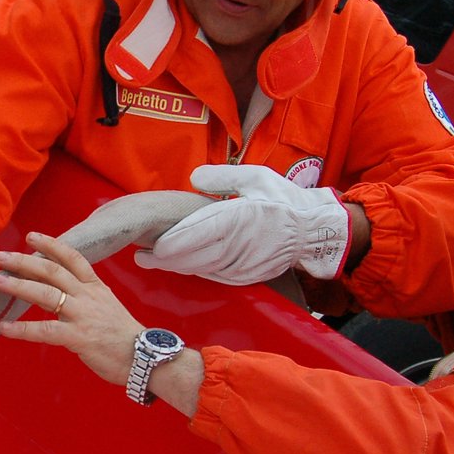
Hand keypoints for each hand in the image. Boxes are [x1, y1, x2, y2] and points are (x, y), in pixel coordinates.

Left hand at [0, 232, 143, 388]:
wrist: (145, 357)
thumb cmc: (123, 335)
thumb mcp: (105, 306)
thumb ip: (80, 297)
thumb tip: (51, 292)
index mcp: (95, 286)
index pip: (72, 258)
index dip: (51, 245)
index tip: (31, 237)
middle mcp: (87, 295)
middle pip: (52, 271)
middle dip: (24, 261)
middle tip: (1, 257)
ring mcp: (82, 315)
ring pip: (45, 294)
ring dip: (18, 286)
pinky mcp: (78, 337)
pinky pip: (45, 330)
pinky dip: (22, 329)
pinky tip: (5, 328)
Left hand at [134, 164, 350, 283]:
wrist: (313, 232)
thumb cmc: (283, 201)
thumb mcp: (256, 177)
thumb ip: (222, 176)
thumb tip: (195, 177)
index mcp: (238, 219)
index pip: (197, 235)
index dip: (171, 244)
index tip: (151, 245)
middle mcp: (237, 246)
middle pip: (192, 258)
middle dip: (164, 259)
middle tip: (141, 256)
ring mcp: (241, 266)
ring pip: (200, 269)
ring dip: (176, 266)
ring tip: (153, 259)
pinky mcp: (245, 277)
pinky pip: (214, 275)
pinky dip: (196, 271)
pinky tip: (181, 265)